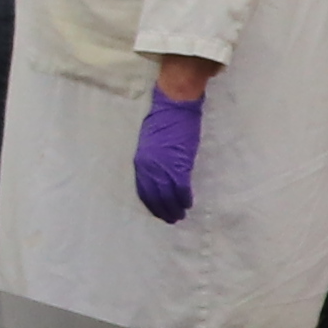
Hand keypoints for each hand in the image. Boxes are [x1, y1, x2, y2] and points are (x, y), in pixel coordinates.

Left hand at [130, 86, 205, 222]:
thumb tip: (156, 173)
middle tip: (170, 219)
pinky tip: (188, 204)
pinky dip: (184, 199)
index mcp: (140, 162)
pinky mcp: (180, 166)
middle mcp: (149, 168)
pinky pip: (181, 189)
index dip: (151, 203)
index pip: (143, 190)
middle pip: (155, 197)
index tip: (156, 211)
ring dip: (174, 208)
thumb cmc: (162, 119)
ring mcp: (164, 168)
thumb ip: (150, 160)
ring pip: (168, 196)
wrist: (174, 107)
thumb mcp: (149, 142)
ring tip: (179, 216)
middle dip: (162, 210)